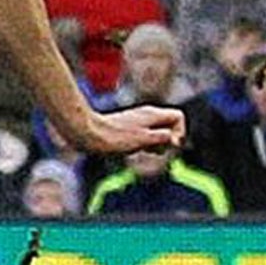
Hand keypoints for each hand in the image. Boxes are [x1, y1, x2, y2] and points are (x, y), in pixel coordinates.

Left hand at [67, 104, 185, 155]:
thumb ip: (161, 138)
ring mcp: (137, 121)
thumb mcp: (141, 140)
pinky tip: (134, 150)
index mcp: (151, 114)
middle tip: (154, 148)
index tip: (168, 143)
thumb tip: (175, 140)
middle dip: (169, 139)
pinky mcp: (127, 128)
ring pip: (158, 131)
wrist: (85, 133)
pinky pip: (146, 136)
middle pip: (170, 125)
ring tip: (143, 149)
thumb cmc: (112, 138)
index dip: (180, 131)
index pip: (178, 116)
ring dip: (157, 144)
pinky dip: (146, 144)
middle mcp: (145, 115)